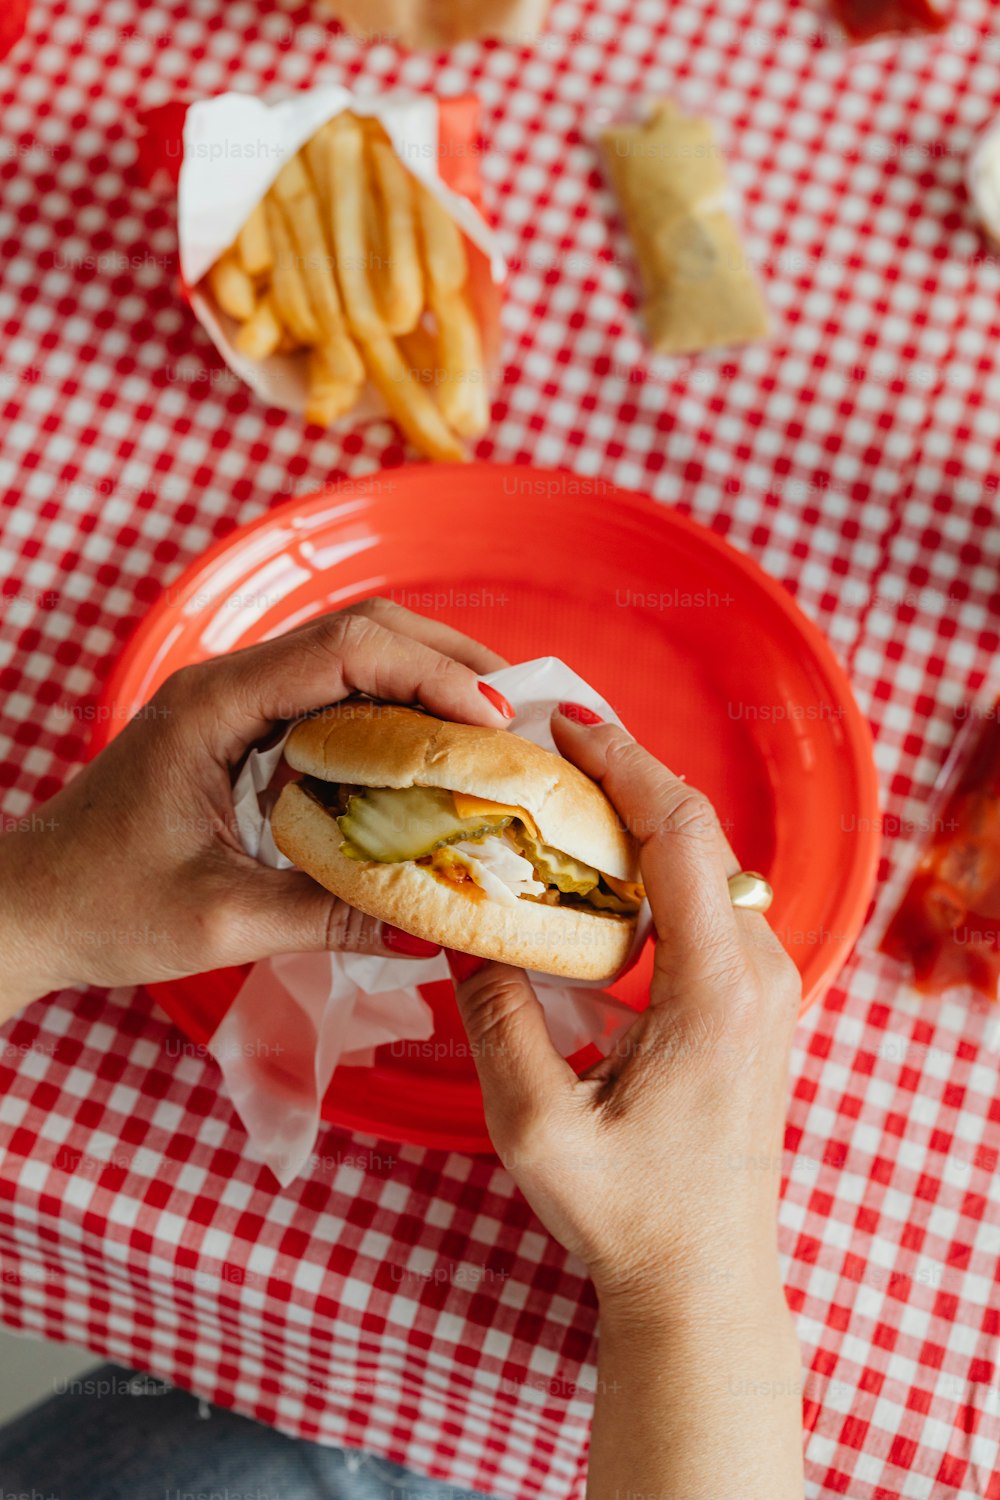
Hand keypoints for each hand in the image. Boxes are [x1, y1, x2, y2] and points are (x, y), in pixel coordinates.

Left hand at [0, 599, 510, 1017]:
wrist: (28, 907)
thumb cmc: (101, 907)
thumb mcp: (222, 923)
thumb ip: (328, 918)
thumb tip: (433, 927)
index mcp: (216, 706)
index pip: (347, 651)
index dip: (432, 675)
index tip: (494, 725)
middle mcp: (230, 684)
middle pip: (363, 632)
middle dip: (450, 663)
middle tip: (521, 716)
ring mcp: (237, 702)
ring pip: (354, 658)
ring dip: (429, 683)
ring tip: (498, 732)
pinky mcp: (244, 731)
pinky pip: (335, 700)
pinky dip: (395, 716)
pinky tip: (435, 758)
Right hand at [449, 707, 801, 1314]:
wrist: (702, 1282)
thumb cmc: (628, 1214)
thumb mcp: (535, 1123)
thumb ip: (495, 1018)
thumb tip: (460, 932)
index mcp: (715, 992)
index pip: (681, 835)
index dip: (625, 766)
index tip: (567, 726)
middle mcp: (757, 976)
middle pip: (700, 834)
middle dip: (626, 778)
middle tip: (549, 748)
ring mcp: (766, 988)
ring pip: (707, 865)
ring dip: (640, 821)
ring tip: (563, 798)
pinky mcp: (753, 1004)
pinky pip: (708, 905)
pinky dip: (655, 869)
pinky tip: (598, 873)